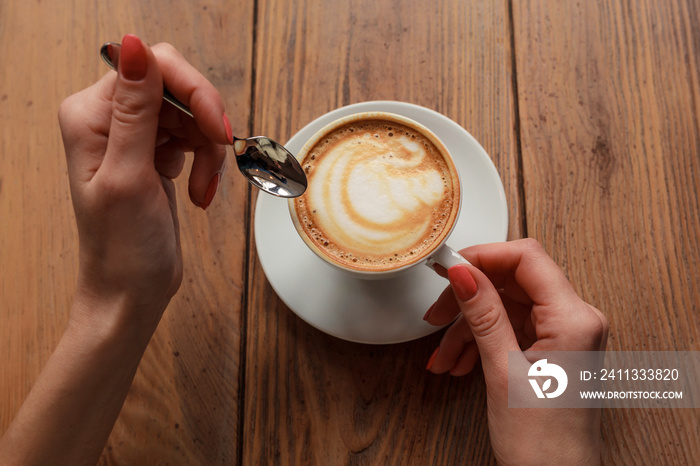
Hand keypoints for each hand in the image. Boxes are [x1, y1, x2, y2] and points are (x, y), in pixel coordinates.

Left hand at [58, 35, 230, 331]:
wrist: (131, 291)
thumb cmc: (122, 247)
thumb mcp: (129, 175)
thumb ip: (135, 110)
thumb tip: (134, 46)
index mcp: (90, 115)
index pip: (153, 68)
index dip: (194, 91)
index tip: (219, 128)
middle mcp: (109, 119)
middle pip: (177, 88)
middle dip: (206, 124)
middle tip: (218, 158)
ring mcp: (134, 136)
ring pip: (192, 114)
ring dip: (209, 150)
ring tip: (203, 188)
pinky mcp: (155, 154)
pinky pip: (194, 138)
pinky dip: (207, 163)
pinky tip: (200, 191)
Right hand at [424, 239, 608, 464]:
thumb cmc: (544, 443)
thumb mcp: (503, 372)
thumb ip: (484, 315)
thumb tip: (463, 272)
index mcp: (574, 319)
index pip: (527, 259)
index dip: (483, 257)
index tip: (449, 266)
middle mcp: (576, 320)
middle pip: (512, 282)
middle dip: (470, 298)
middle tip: (437, 313)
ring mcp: (565, 334)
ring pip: (505, 307)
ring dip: (469, 327)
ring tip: (444, 354)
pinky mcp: (552, 348)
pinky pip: (510, 329)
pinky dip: (481, 341)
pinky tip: (459, 362)